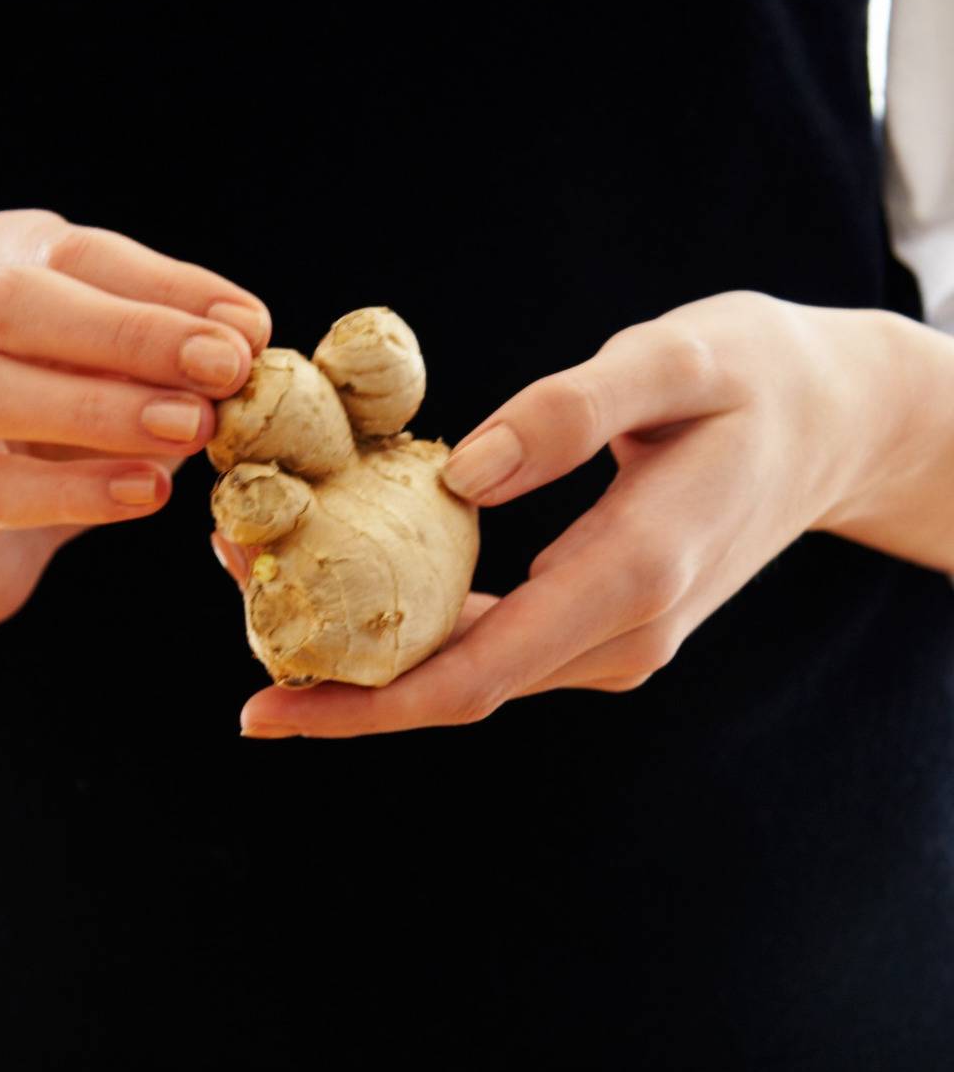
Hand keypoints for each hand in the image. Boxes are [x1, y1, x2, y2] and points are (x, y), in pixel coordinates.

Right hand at [0, 207, 269, 626]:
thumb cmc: (57, 422)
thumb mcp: (116, 368)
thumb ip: (172, 344)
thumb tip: (246, 334)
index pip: (68, 251)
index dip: (163, 286)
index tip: (248, 327)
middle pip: (10, 305)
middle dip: (131, 334)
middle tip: (225, 369)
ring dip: (103, 408)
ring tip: (193, 427)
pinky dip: (75, 491)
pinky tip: (148, 491)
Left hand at [234, 290, 905, 737]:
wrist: (834, 426)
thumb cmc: (756, 377)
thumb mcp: (676, 359)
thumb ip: (570, 411)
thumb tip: (460, 474)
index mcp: (634, 574)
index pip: (477, 671)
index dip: (364, 705)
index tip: (267, 712)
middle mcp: (623, 633)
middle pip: (457, 686)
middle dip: (339, 674)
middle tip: (235, 607)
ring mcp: (618, 640)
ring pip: (472, 671)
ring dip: (370, 651)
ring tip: (266, 580)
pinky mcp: (607, 623)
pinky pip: (497, 644)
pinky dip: (419, 628)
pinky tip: (356, 585)